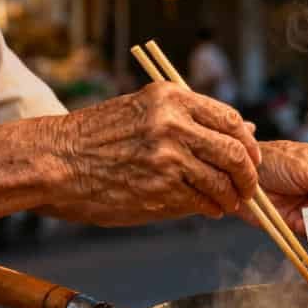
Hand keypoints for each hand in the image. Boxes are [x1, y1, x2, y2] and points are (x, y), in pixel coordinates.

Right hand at [52, 82, 260, 224]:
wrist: (55, 161)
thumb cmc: (99, 137)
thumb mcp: (144, 110)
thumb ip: (192, 119)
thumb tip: (246, 130)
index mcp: (171, 98)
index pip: (230, 120)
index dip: (248, 143)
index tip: (252, 158)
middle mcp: (172, 123)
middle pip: (234, 152)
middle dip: (248, 175)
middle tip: (248, 187)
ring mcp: (167, 157)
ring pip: (220, 181)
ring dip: (231, 196)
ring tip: (228, 202)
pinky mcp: (159, 188)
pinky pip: (200, 201)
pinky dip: (210, 207)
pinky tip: (209, 209)